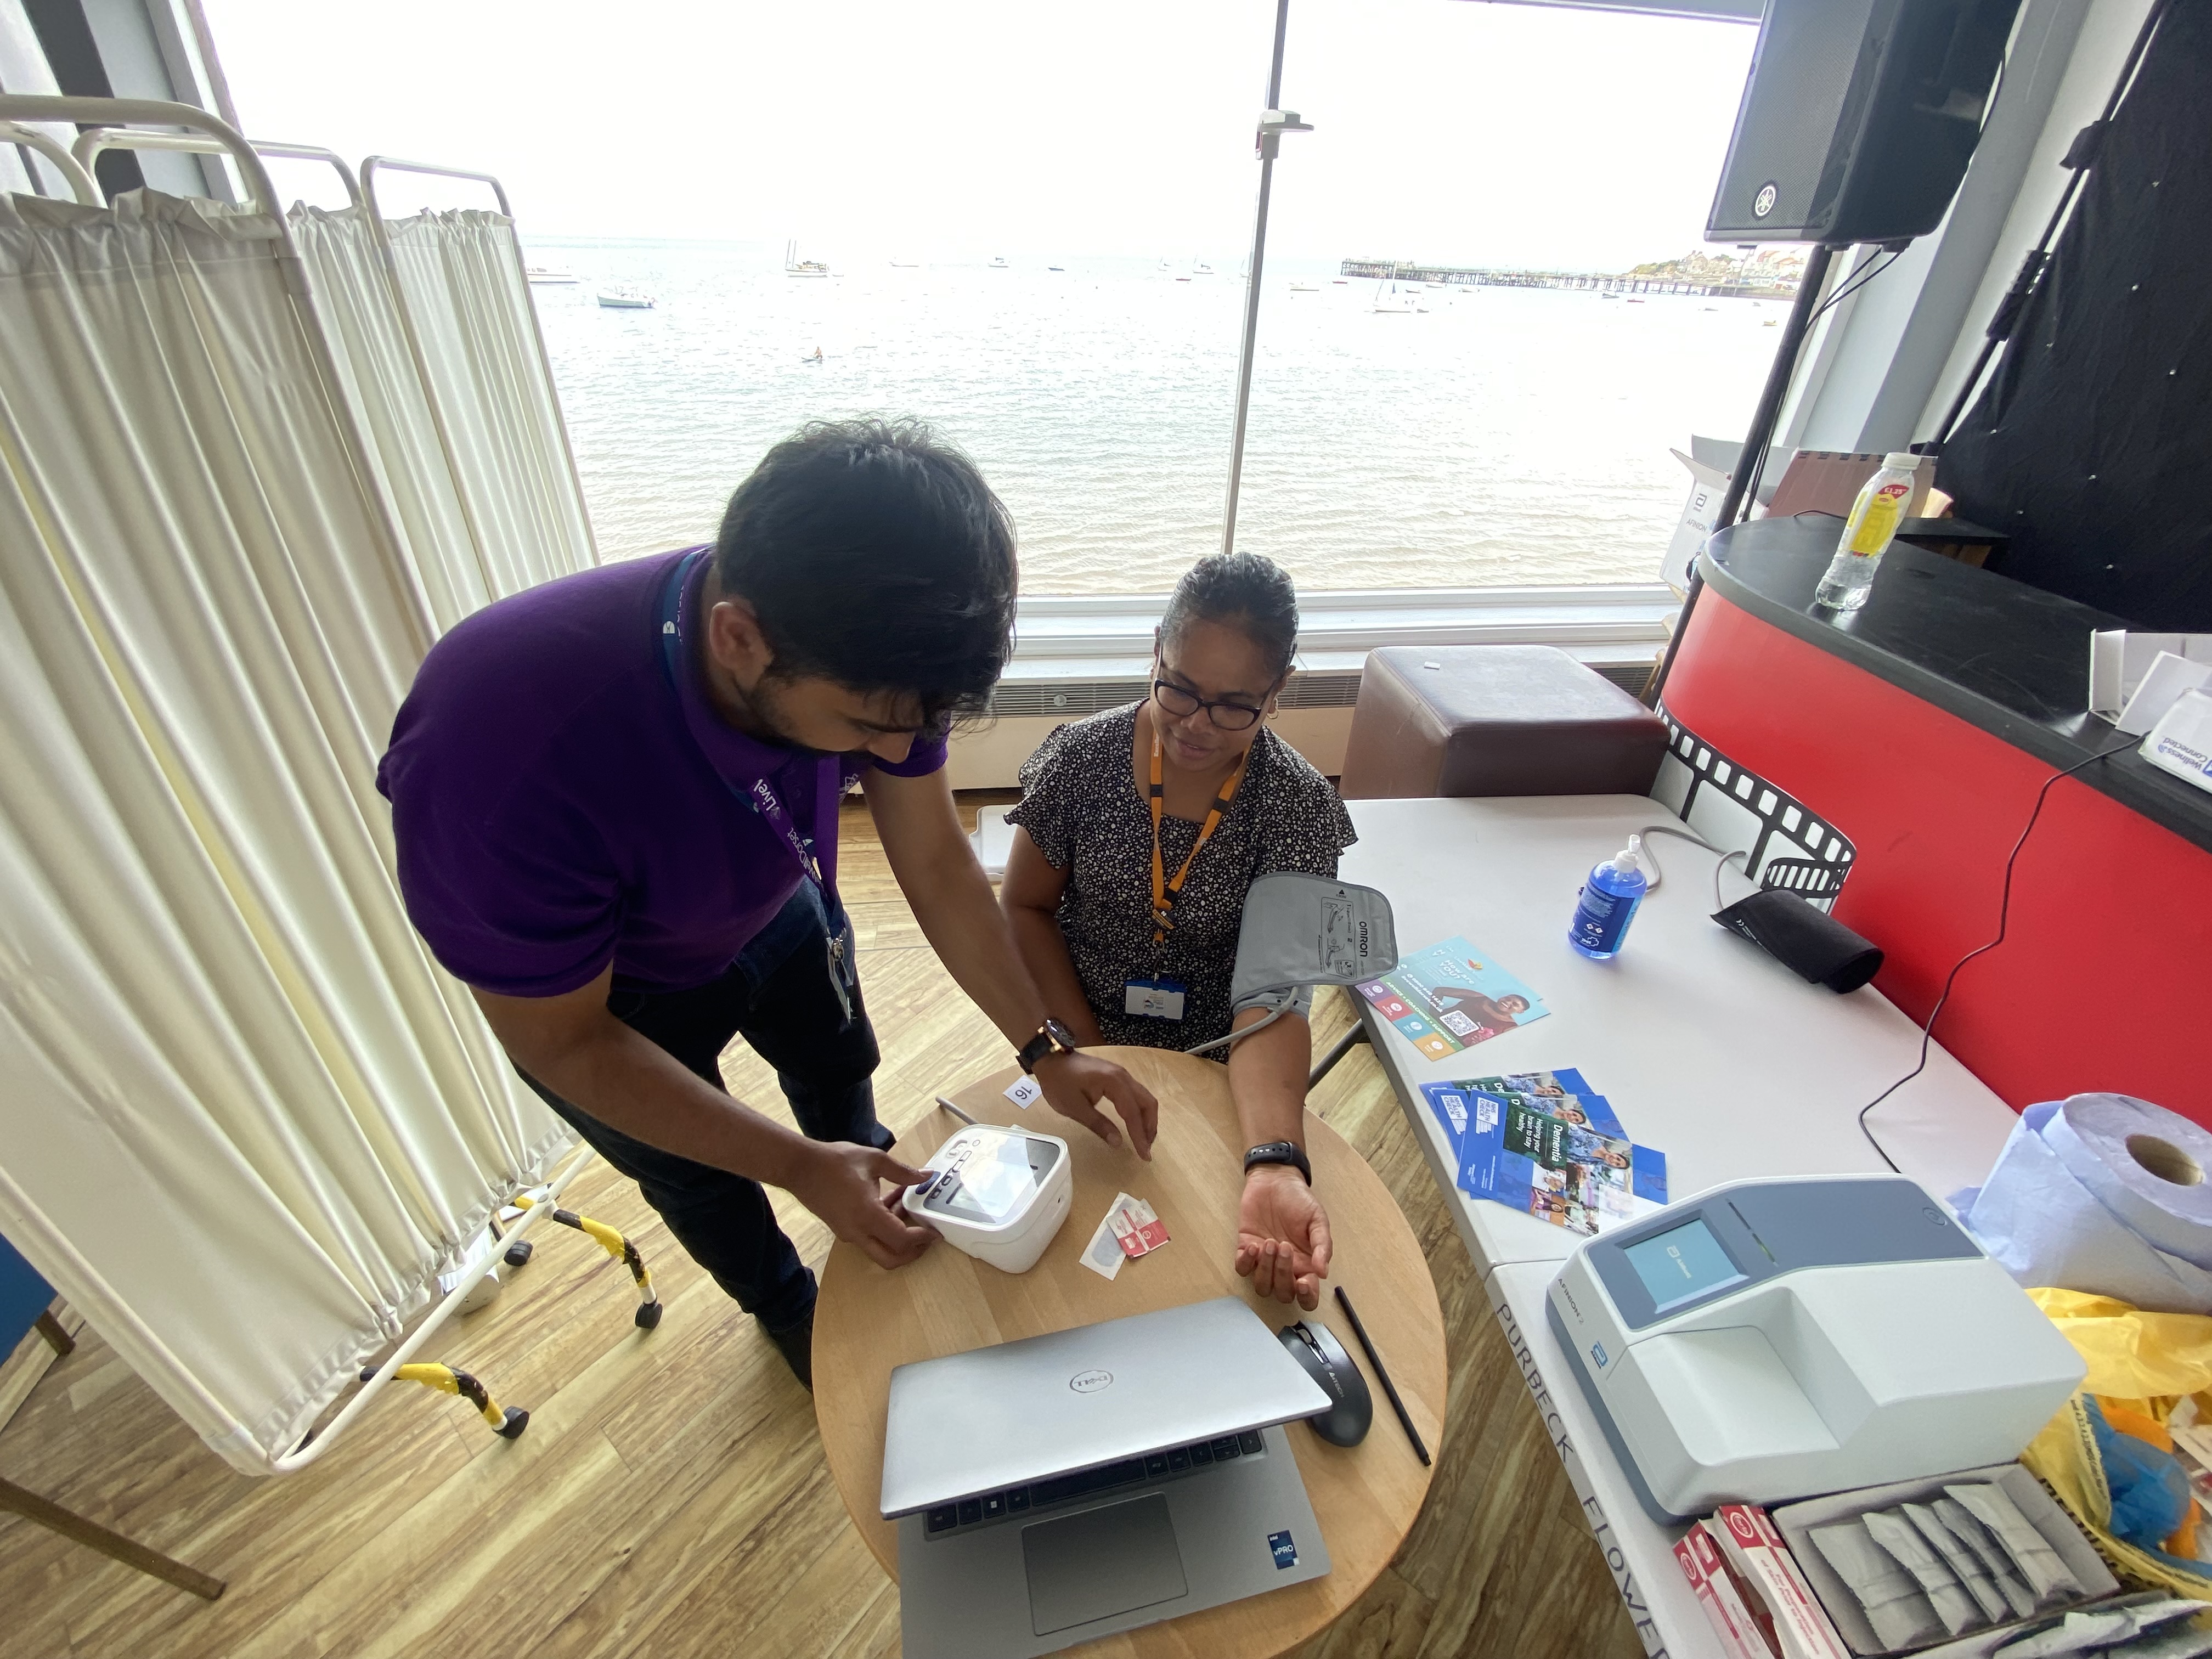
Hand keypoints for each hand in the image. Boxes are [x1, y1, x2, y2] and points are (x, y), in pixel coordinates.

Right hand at [787, 1142, 935, 1270]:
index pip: (901, 1240)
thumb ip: (903, 1172)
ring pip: (879, 1249)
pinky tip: (891, 1199)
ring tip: (908, 1205)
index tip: (936, 1232)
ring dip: (897, 1235)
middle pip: (890, 1259)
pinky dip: (884, 1227)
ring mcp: (848, 1233)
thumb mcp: (874, 1160)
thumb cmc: (835, 1161)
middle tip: (927, 1237)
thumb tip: (927, 1176)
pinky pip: (869, 1236)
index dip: (922, 1239)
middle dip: (912, 1253)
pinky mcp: (842, 1229)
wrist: (799, 1167)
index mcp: (867, 1215)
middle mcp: (857, 1231)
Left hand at [1033, 1050, 1158, 1159]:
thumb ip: (1098, 1125)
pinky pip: (1137, 1094)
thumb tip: (1118, 1142)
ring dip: (1147, 1119)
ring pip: (1144, 1098)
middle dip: (1149, 1128)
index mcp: (1114, 1083)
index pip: (1133, 1113)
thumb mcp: (1075, 1108)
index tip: (1144, 1155)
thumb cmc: (1059, 1083)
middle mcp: (1123, 1076)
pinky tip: (1135, 1123)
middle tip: (1145, 1149)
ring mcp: (1122, 1074)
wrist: (1050, 1059)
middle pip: (1147, 1103)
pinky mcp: (1118, 1076)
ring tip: (1143, 1139)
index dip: (1139, 1135)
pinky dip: (1140, 1110)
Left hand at [1235, 1164, 1332, 1310]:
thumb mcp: (1317, 1219)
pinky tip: (1253, 1245)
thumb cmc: (1299, 1201)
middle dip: (1283, 1275)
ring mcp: (1264, 1262)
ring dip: (1265, 1269)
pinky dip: (1246, 1262)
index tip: (1303, 1282)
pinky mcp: (1246, 1250)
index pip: (1308, 1296)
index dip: (1306, 1297)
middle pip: (1284, 1294)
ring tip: (1270, 1242)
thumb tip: (1323, 1272)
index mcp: (1307, 1265)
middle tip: (1284, 1246)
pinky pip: (1242, 1269)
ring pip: (1263, 1287)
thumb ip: (1322, 1245)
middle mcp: (1286, 1269)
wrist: (1275, 1181)